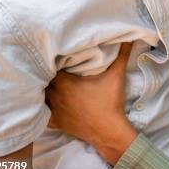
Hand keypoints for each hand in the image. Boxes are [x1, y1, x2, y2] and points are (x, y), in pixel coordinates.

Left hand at [45, 42, 136, 164]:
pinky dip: (40, 108)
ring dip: (41, 89)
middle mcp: (55, 96)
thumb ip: (122, 54)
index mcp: (65, 83)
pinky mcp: (56, 122)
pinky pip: (41, 114)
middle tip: (48, 64)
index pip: (49, 66)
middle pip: (41, 80)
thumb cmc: (110, 102)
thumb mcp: (117, 75)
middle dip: (43, 72)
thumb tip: (129, 37)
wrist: (108, 130)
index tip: (54, 53)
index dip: (50, 59)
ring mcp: (54, 111)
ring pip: (39, 97)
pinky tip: (44, 103)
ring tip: (44, 81)